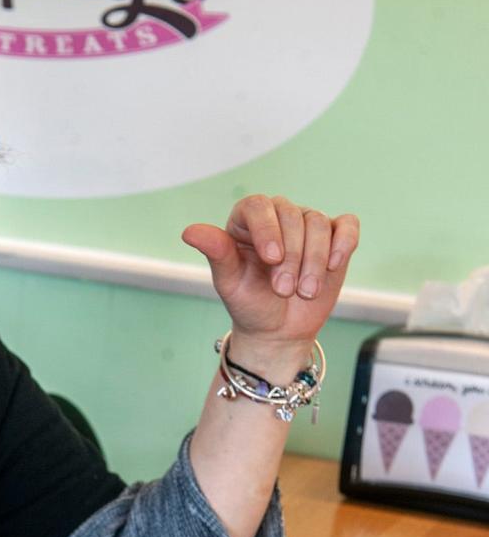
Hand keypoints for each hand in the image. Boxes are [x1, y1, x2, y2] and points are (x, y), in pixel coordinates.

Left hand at [182, 195, 359, 373]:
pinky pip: (347, 226)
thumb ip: (216, 254)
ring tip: (304, 292)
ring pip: (318, 224)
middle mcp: (278, 217)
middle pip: (293, 216)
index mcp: (247, 221)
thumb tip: (189, 232)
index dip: (267, 228)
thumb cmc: (250, 303)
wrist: (278, 330)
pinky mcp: (335, 238)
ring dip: (315, 261)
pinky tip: (334, 265)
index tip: (271, 259)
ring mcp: (307, 225)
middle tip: (284, 290)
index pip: (258, 206)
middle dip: (292, 257)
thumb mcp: (230, 283)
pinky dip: (343, 243)